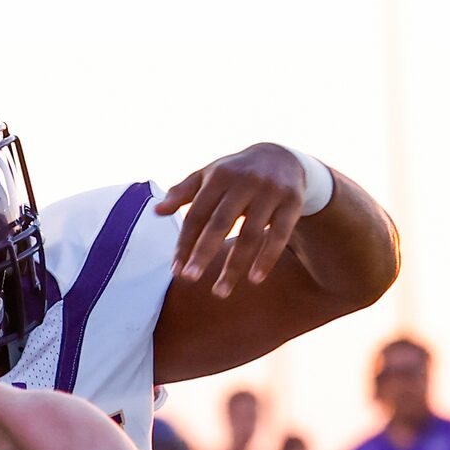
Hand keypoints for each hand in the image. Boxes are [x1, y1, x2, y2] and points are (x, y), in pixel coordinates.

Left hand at [153, 143, 310, 297]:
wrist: (282, 157)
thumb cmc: (236, 173)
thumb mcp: (209, 175)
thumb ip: (183, 193)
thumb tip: (156, 211)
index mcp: (219, 176)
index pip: (198, 213)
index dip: (185, 242)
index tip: (176, 270)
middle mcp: (245, 182)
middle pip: (221, 223)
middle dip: (204, 252)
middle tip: (190, 278)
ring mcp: (270, 192)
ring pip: (251, 235)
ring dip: (235, 266)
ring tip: (221, 292)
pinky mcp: (292, 203)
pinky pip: (279, 235)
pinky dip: (267, 259)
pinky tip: (254, 280)